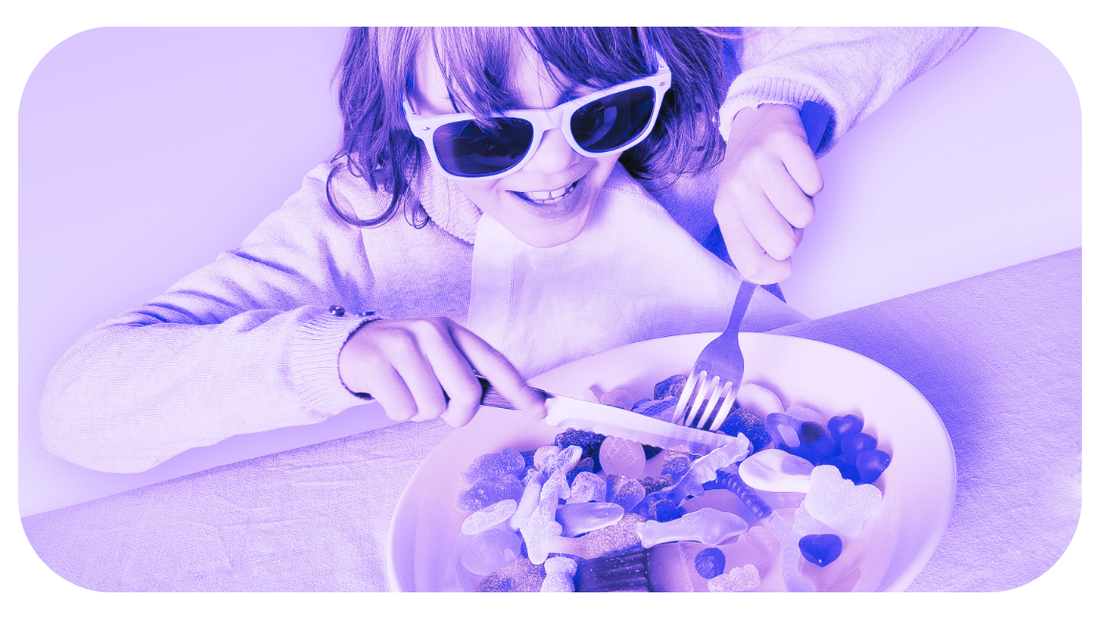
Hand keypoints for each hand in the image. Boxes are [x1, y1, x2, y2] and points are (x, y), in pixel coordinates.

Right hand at [338, 317, 545, 426]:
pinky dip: (397, 412)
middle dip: (456, 414)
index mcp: (453, 330)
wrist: (350, 347)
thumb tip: (509, 401)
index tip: (539, 410)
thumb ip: (466, 374)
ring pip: (432, 408)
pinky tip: (388, 392)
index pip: (495, 362)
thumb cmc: (404, 360)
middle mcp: (431, 332)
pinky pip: (403, 411)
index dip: (520, 389)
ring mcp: (402, 345)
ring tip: (407, 392)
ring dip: (421, 413)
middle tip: (439, 409)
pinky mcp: (376, 363)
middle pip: (467, 394)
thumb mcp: (437, 355)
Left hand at [715, 103, 823, 283]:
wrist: (757, 120)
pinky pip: (815, 185)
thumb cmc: (752, 174)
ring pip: (803, 215)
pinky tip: (797, 169)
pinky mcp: (785, 143)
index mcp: (725, 211)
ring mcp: (759, 163)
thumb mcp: (741, 208)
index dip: (777, 272)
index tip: (784, 263)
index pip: (750, 265)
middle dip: (794, 235)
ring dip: (804, 204)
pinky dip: (814, 182)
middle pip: (782, 245)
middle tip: (784, 213)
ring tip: (790, 187)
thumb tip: (775, 272)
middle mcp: (737, 188)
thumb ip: (752, 241)